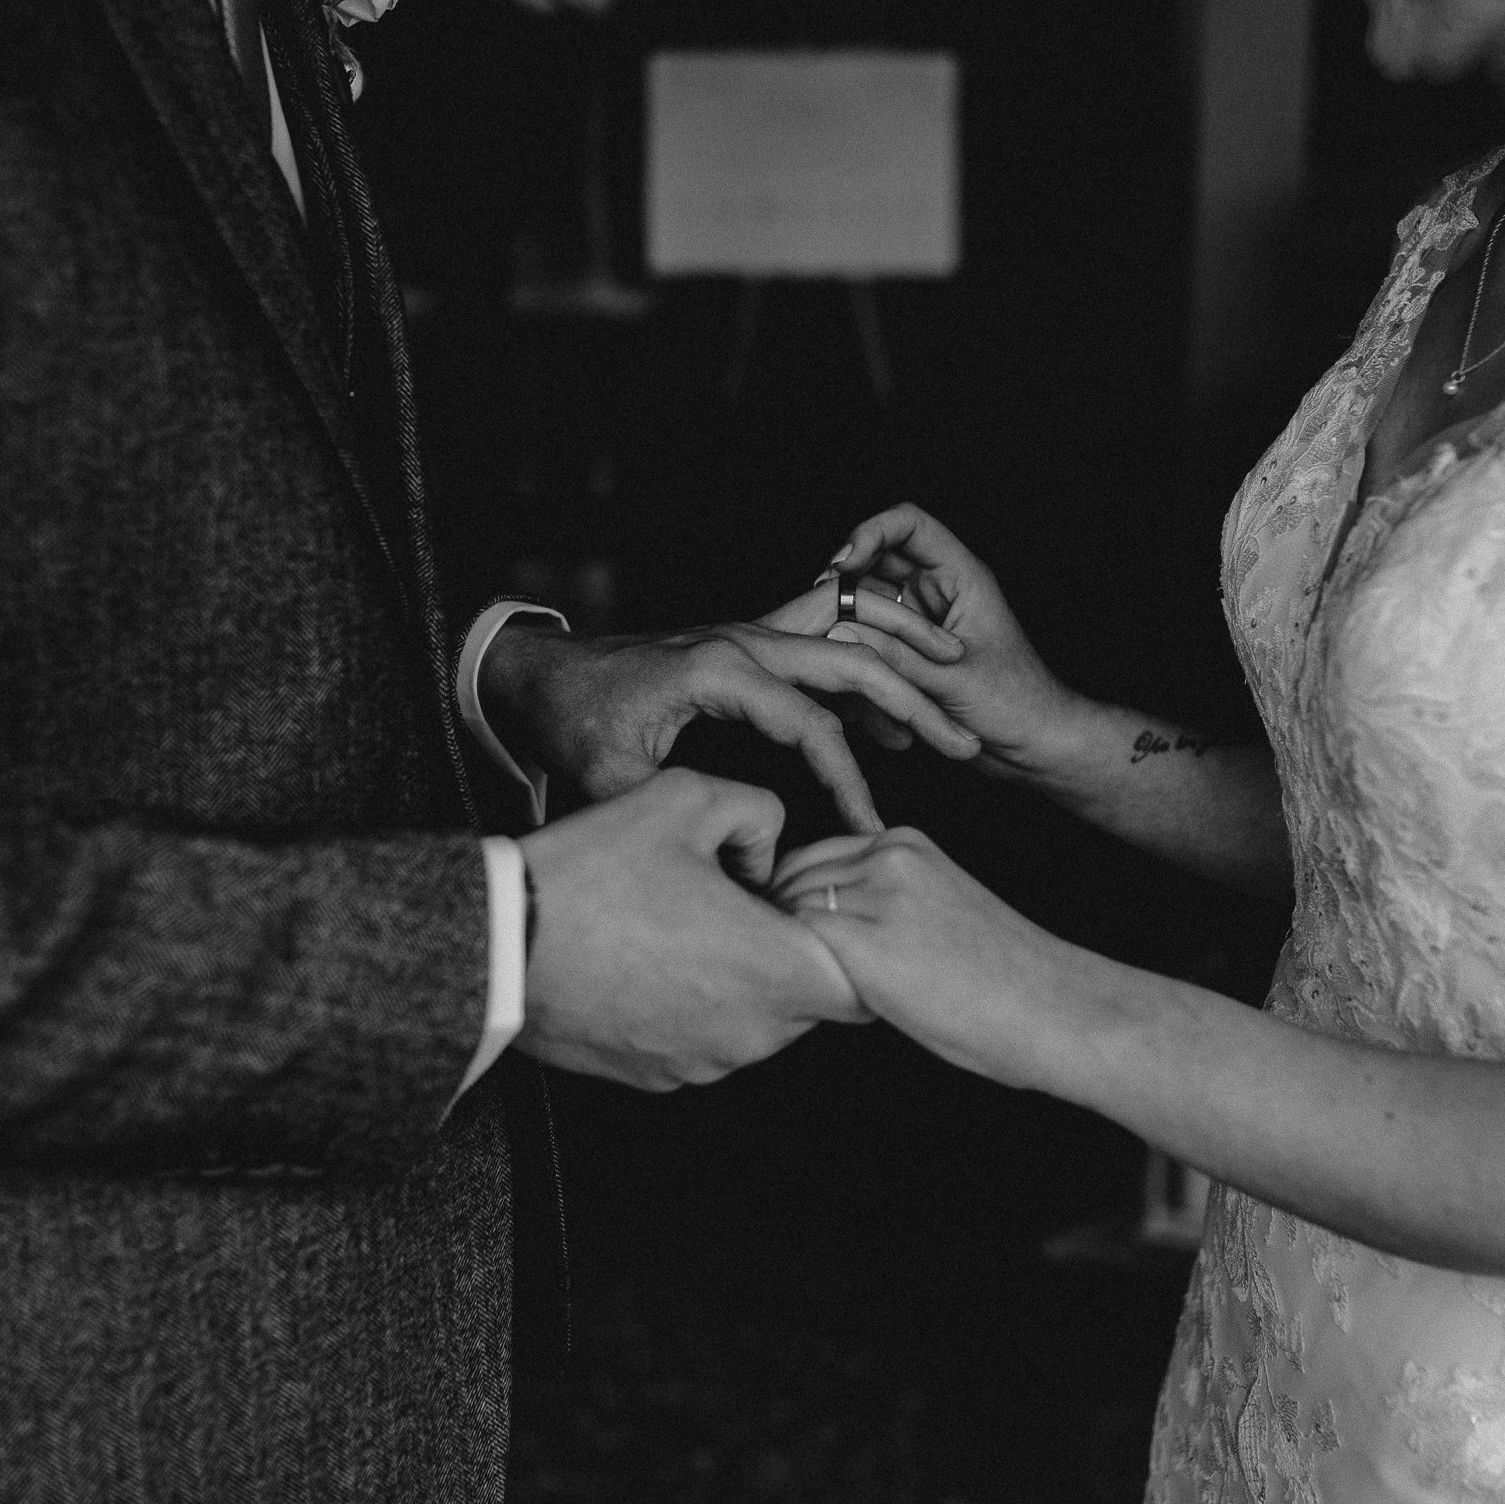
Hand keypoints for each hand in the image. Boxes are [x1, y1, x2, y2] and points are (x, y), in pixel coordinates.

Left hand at [482, 618, 980, 835]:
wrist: (540, 673)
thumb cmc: (573, 724)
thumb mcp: (613, 780)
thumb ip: (677, 814)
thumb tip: (729, 869)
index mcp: (718, 667)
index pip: (811, 723)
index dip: (847, 780)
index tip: (871, 829)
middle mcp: (742, 639)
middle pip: (852, 660)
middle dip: (914, 702)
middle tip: (964, 743)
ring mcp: (749, 634)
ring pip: (847, 637)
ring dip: (901, 668)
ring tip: (952, 709)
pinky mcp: (749, 643)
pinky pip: (824, 640)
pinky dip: (867, 664)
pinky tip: (896, 708)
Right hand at [519, 770, 866, 1090]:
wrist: (496, 948)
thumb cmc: (591, 874)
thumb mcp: (685, 798)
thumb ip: (759, 810)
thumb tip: (772, 846)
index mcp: (776, 971)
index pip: (864, 981)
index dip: (847, 940)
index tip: (806, 907)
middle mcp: (751, 1034)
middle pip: (811, 1001)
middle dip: (790, 954)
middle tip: (739, 903)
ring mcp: (704, 1064)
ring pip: (757, 1023)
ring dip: (740, 981)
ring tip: (685, 927)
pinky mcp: (661, 1079)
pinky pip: (705, 1041)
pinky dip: (694, 1007)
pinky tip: (651, 960)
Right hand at [766, 504, 1090, 785]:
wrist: (1036, 745)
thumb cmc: (1017, 707)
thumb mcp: (952, 681)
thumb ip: (897, 657)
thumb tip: (840, 633)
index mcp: (961, 578)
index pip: (909, 525)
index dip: (871, 531)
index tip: (844, 562)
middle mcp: (939, 590)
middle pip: (880, 556)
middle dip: (848, 573)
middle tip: (820, 599)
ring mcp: (924, 619)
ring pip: (871, 595)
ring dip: (848, 609)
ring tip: (823, 632)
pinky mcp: (914, 648)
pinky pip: (874, 631)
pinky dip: (856, 640)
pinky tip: (838, 658)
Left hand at [770, 827, 1089, 1092]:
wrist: (1050, 1009)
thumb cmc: (1001, 978)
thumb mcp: (939, 907)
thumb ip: (883, 899)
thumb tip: (816, 923)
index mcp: (907, 843)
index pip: (811, 855)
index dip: (796, 900)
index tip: (806, 942)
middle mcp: (888, 856)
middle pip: (789, 876)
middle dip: (784, 920)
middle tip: (805, 969)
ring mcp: (877, 895)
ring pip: (786, 908)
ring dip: (790, 947)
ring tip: (822, 986)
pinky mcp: (864, 940)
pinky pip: (794, 944)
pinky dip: (796, 970)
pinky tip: (825, 1000)